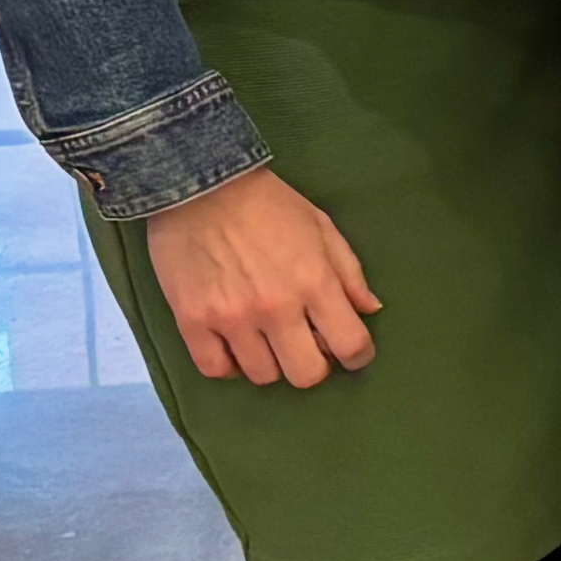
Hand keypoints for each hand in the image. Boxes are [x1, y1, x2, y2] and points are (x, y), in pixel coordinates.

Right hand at [142, 166, 378, 387]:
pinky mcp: (191, 321)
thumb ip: (349, 273)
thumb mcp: (322, 228)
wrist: (200, 184)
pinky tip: (234, 347)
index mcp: (315, 283)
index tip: (350, 352)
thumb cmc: (269, 205)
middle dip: (314, 366)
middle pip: (306, 375)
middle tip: (305, 347)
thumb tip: (369, 310)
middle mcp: (276, 308)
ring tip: (266, 341)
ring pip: (262, 376)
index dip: (357, 356)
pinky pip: (215, 369)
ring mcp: (231, 318)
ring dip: (270, 363)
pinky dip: (229, 365)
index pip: (350, 345)